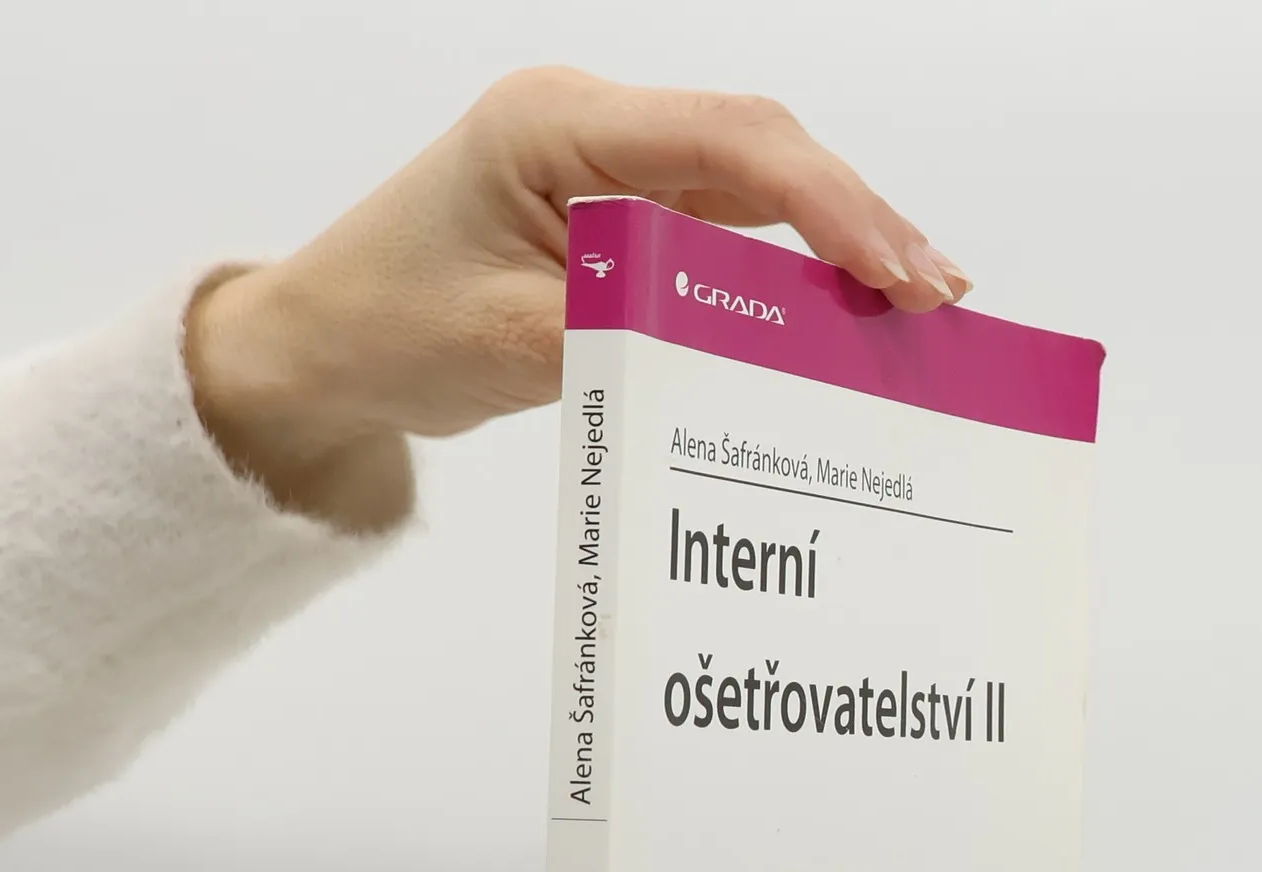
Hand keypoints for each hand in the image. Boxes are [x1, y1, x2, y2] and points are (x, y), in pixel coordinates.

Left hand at [185, 68, 969, 531]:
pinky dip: (789, 272)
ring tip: (916, 305)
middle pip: (761, 151)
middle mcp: (595, 129)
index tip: (895, 270)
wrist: (326, 349)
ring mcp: (610, 170)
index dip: (829, 200)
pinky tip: (842, 313)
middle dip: (857, 218)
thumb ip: (632, 337)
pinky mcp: (618, 219)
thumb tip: (761, 355)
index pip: (728, 142)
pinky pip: (725, 234)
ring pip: (756, 189)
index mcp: (557, 126)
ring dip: (837, 242)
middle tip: (935, 295)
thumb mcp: (509, 344)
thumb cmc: (388, 327)